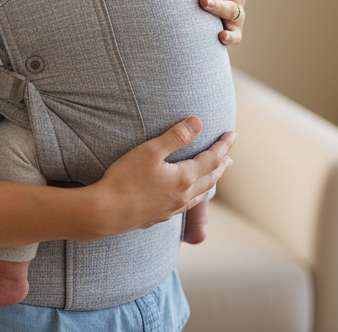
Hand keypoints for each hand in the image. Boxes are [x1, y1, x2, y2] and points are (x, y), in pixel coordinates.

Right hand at [90, 117, 235, 236]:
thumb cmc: (125, 179)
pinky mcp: (159, 216)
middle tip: (229, 156)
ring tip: (215, 176)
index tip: (232, 134)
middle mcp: (183, 196)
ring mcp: (171, 208)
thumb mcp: (150, 151)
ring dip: (210, 182)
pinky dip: (195, 196)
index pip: (211, 159)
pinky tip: (188, 197)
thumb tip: (198, 122)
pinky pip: (186, 205)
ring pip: (199, 194)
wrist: (105, 212)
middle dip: (221, 165)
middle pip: (210, 178)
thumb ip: (175, 136)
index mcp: (184, 178)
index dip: (223, 145)